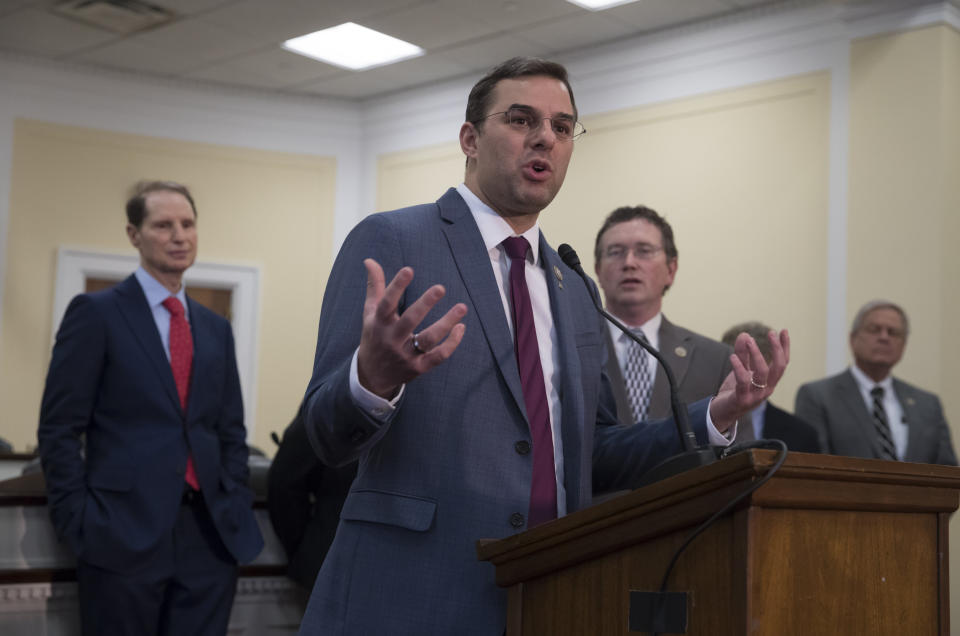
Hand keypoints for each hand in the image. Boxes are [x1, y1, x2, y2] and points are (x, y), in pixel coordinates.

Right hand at [356, 259, 467, 397]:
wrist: (372, 376)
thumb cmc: (375, 336)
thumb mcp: (371, 313)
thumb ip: (375, 286)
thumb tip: (370, 260)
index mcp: (379, 323)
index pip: (386, 303)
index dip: (396, 286)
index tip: (409, 270)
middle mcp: (391, 339)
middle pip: (409, 321)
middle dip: (424, 305)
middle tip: (440, 288)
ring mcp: (405, 355)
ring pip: (428, 339)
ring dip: (446, 324)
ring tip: (462, 307)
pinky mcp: (418, 368)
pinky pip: (438, 356)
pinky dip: (451, 344)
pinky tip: (461, 327)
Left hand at [709, 329, 789, 431]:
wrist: (723, 412)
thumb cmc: (735, 391)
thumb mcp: (741, 370)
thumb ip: (743, 354)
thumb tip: (745, 334)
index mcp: (769, 381)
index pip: (783, 363)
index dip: (785, 347)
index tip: (784, 331)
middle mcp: (766, 388)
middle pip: (779, 367)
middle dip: (777, 349)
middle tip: (771, 332)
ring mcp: (755, 395)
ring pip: (762, 373)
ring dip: (757, 354)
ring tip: (749, 340)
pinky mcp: (742, 399)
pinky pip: (743, 382)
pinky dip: (738, 368)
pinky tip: (732, 357)